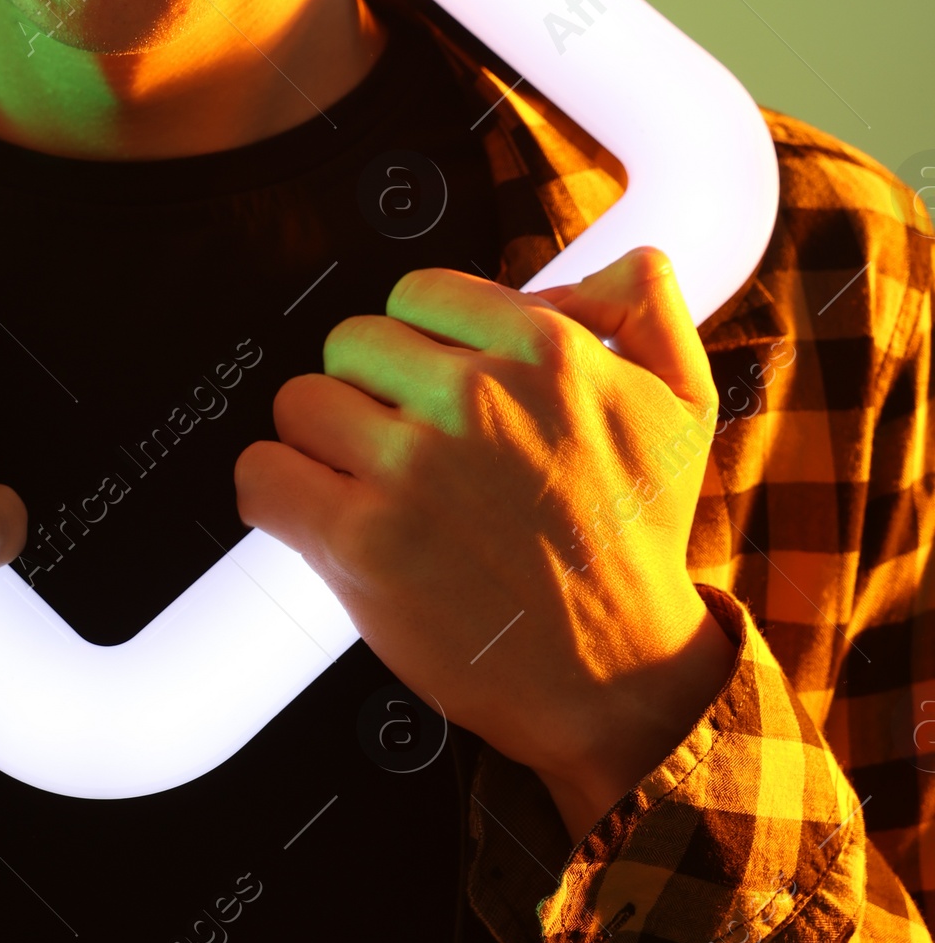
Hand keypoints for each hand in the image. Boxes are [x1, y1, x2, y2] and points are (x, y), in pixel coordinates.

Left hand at [234, 248, 735, 841]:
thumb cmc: (637, 541)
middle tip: (404, 441)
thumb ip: (645, 301)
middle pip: (351, 341)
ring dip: (321, 442)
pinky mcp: (361, 540)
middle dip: (370, 389)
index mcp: (543, 350)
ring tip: (367, 482)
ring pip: (300, 402)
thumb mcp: (681, 399)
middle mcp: (475, 398)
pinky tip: (312, 510)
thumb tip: (584, 265)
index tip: (436, 383)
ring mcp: (412, 468)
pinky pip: (261, 475)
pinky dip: (273, 491)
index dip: (423, 341)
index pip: (418, 293)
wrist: (619, 677)